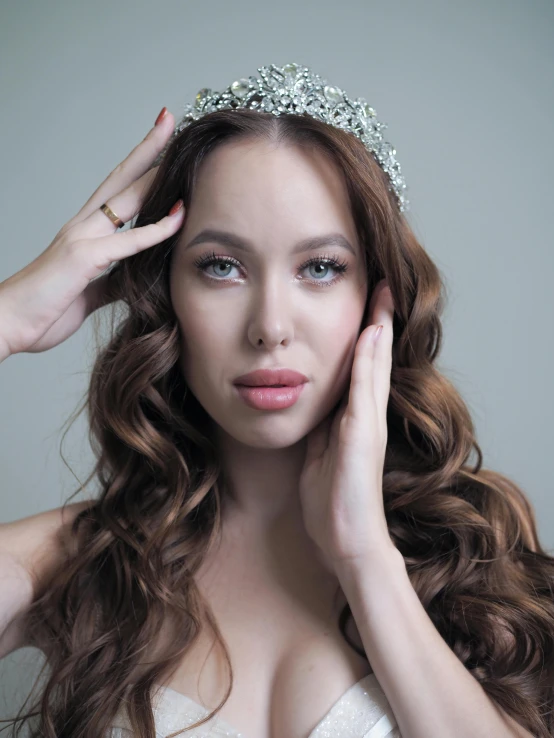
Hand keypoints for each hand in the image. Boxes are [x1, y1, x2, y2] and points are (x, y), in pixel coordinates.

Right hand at [0, 109, 183, 357]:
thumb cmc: (45, 309)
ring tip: (177, 147)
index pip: (116, 192)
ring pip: (124, 198)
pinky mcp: (83, 258)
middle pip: (120, 179)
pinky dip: (155, 230)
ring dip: (153, 173)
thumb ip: (115, 279)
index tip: (160, 145)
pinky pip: (127, 242)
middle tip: (169, 120)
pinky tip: (178, 216)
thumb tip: (138, 275)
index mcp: (84, 233)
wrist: (9, 325)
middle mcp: (82, 227)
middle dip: (146, 149)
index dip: (138, 168)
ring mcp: (81, 239)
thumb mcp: (90, 291)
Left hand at [298, 278, 395, 573]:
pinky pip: (364, 389)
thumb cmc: (332, 504)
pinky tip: (371, 332)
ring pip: (374, 365)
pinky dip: (368, 359)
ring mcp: (368, 424)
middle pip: (373, 358)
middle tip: (381, 284)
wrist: (346, 542)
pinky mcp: (363, 435)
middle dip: (377, 320)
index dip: (363, 335)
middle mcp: (366, 416)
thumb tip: (312, 406)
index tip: (363, 304)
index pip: (359, 368)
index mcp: (353, 419)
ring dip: (379, 328)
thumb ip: (321, 428)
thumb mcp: (318, 456)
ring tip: (382, 293)